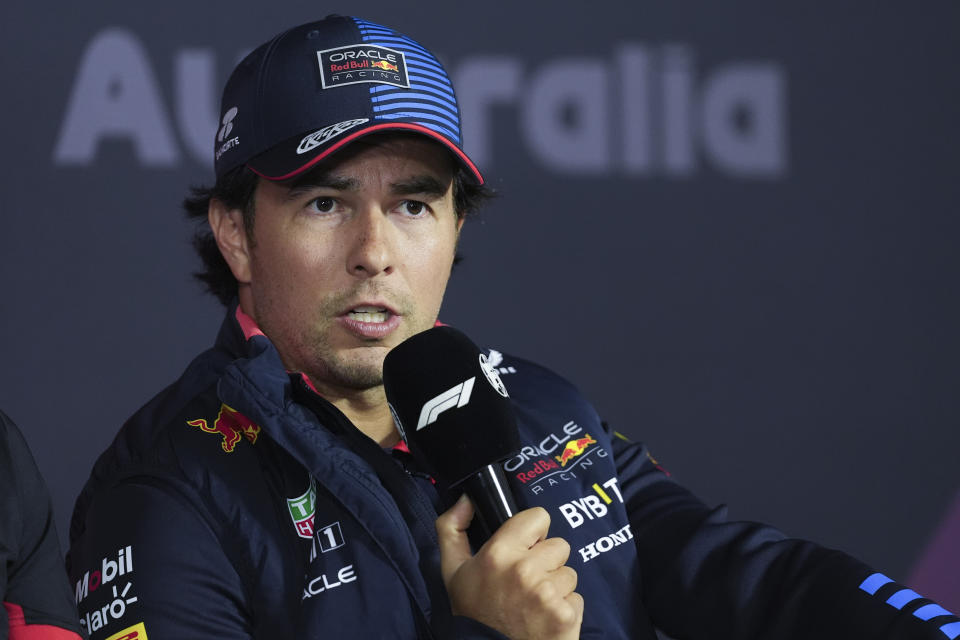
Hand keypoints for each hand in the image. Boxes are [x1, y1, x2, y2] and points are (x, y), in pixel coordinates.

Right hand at [436, 494, 583, 639]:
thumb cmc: (474, 613)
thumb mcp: (453, 572)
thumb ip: (451, 529)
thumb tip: (466, 500)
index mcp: (498, 553)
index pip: (539, 517)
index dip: (533, 533)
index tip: (525, 549)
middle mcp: (525, 570)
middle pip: (559, 546)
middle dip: (547, 562)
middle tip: (527, 583)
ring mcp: (548, 594)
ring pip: (569, 573)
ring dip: (556, 587)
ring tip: (535, 604)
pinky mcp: (565, 616)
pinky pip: (576, 599)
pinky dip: (564, 609)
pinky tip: (544, 619)